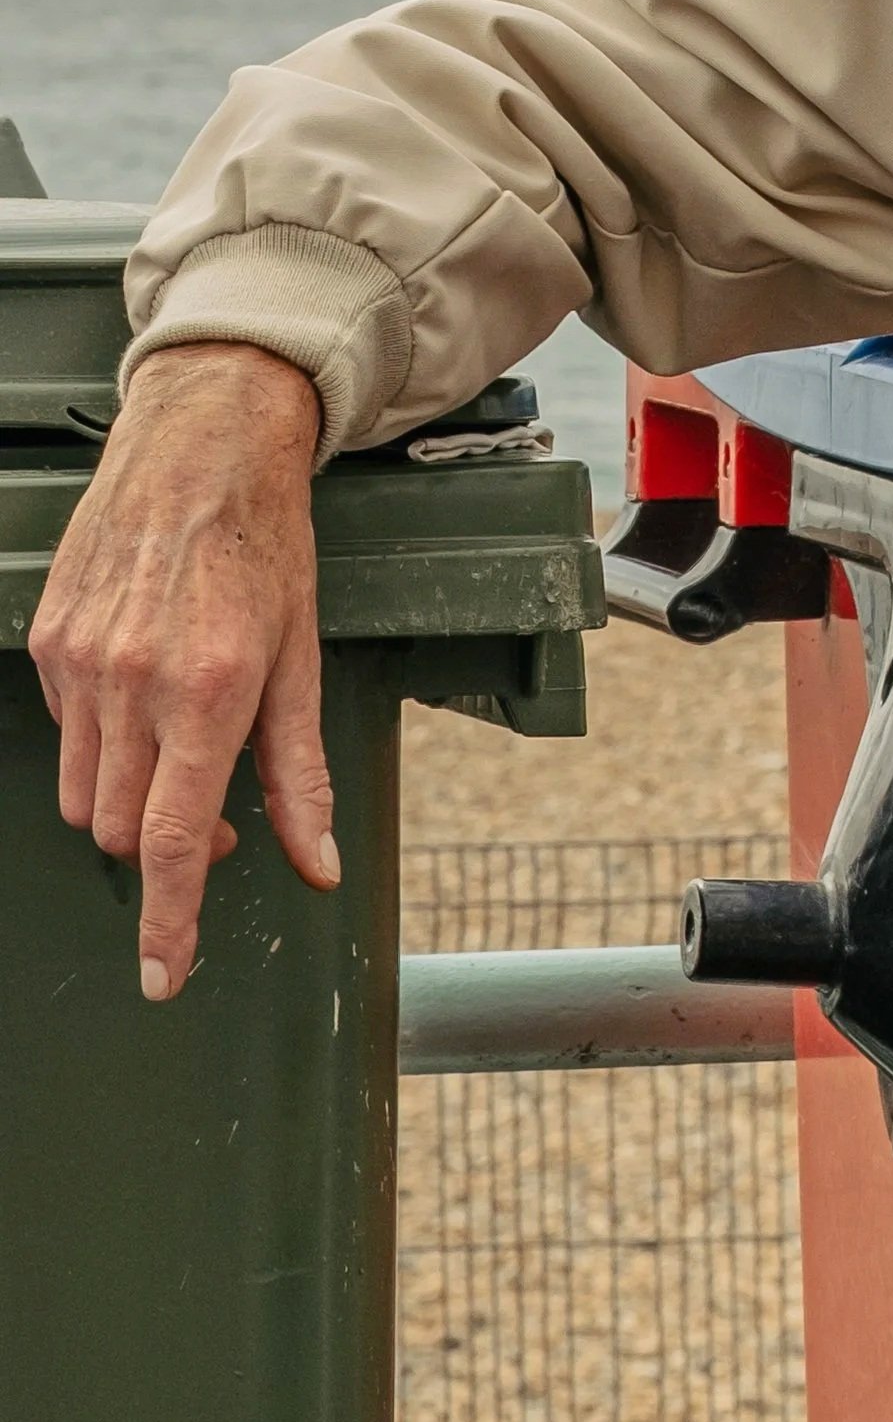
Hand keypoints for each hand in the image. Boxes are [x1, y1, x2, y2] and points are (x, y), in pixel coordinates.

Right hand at [30, 342, 333, 999]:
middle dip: (164, 851)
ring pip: (82, 792)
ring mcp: (80, 661)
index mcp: (207, 691)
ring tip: (181, 760)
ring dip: (128, 804)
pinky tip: (144, 700)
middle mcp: (132, 681)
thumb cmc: (263, 546)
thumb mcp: (303, 659)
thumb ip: (300, 771)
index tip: (164, 974)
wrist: (200, 447)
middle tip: (216, 821)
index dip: (168, 921)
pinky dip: (102, 743)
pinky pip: (64, 731)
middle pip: (120, 830)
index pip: (172, 839)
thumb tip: (317, 863)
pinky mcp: (47, 640)